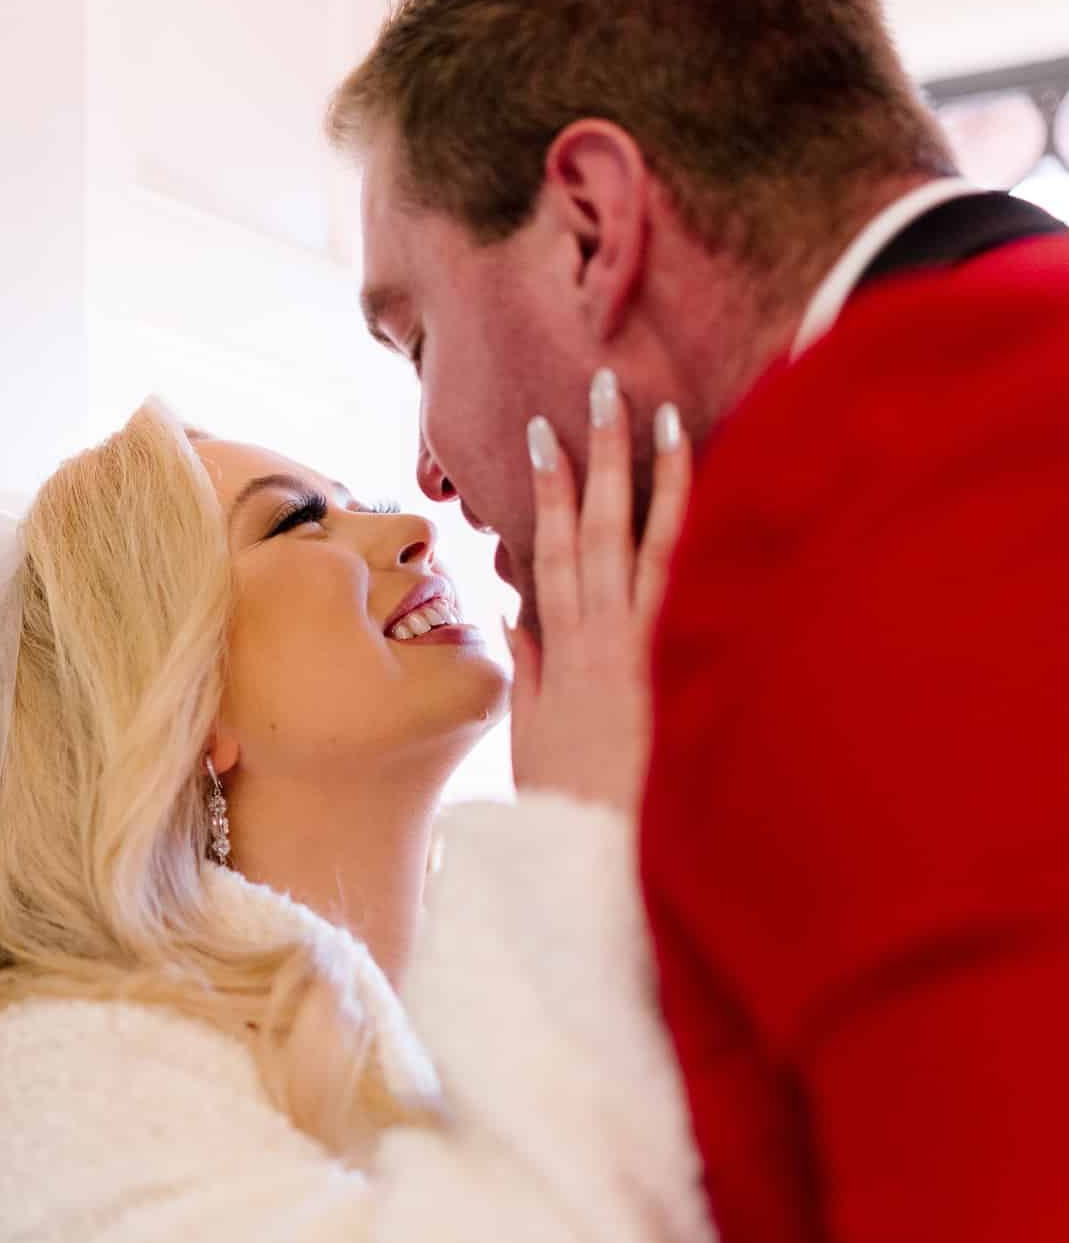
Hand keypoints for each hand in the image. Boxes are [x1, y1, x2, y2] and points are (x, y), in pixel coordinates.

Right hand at [507, 371, 690, 813]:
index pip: (552, 547)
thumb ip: (530, 668)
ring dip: (661, 478)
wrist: (611, 855)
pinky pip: (699, 590)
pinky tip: (722, 496)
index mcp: (566, 649)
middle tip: (605, 388)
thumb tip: (519, 612)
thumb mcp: (533, 736)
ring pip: (658, 546)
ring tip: (666, 417)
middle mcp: (610, 636)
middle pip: (603, 528)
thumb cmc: (573, 803)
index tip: (545, 431)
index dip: (548, 487)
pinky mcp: (689, 668)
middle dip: (602, 455)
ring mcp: (654, 648)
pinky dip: (708, 541)